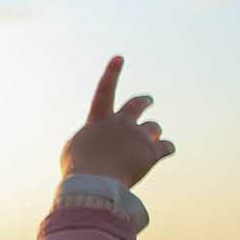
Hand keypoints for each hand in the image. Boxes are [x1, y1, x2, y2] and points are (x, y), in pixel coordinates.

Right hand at [61, 55, 175, 187]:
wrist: (94, 183)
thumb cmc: (78, 171)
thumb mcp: (71, 153)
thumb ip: (85, 142)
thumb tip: (94, 143)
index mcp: (98, 121)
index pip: (104, 91)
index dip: (112, 73)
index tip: (119, 57)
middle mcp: (120, 123)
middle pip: (137, 104)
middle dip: (144, 101)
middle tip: (149, 100)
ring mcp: (137, 136)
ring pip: (154, 128)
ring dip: (154, 133)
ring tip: (153, 140)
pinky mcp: (151, 152)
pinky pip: (167, 147)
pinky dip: (167, 148)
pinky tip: (167, 151)